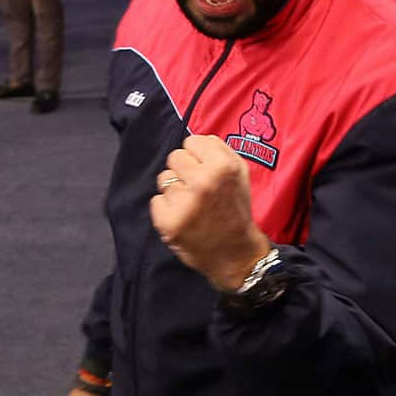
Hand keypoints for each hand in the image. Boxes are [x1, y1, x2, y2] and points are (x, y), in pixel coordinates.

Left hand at [149, 134, 269, 291]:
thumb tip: (193, 142)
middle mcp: (203, 182)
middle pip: (174, 157)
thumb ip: (219, 150)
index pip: (191, 141)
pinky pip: (156, 201)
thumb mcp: (240, 173)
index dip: (197, 157)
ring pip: (164, 179)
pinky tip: (183, 218)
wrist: (235, 253)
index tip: (205, 171)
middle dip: (184, 171)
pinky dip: (166, 210)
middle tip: (197, 189)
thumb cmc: (236, 210)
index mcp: (223, 167)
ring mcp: (184, 203)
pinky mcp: (169, 222)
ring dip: (174, 190)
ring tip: (191, 205)